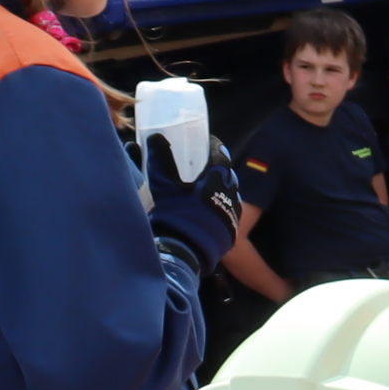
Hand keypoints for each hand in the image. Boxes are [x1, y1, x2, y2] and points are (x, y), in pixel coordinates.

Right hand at [146, 138, 241, 274]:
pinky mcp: (232, 229)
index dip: (215, 147)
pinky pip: (230, 212)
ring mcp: (234, 213)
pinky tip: (210, 209)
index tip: (207, 144)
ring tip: (206, 189)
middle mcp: (231, 193)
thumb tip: (154, 137)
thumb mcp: (164, 184)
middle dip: (219, 169)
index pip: (221, 155)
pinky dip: (221, 206)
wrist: (186, 252)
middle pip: (229, 175)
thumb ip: (159, 159)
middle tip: (205, 167)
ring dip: (221, 188)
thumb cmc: (175, 214)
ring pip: (231, 194)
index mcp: (218, 179)